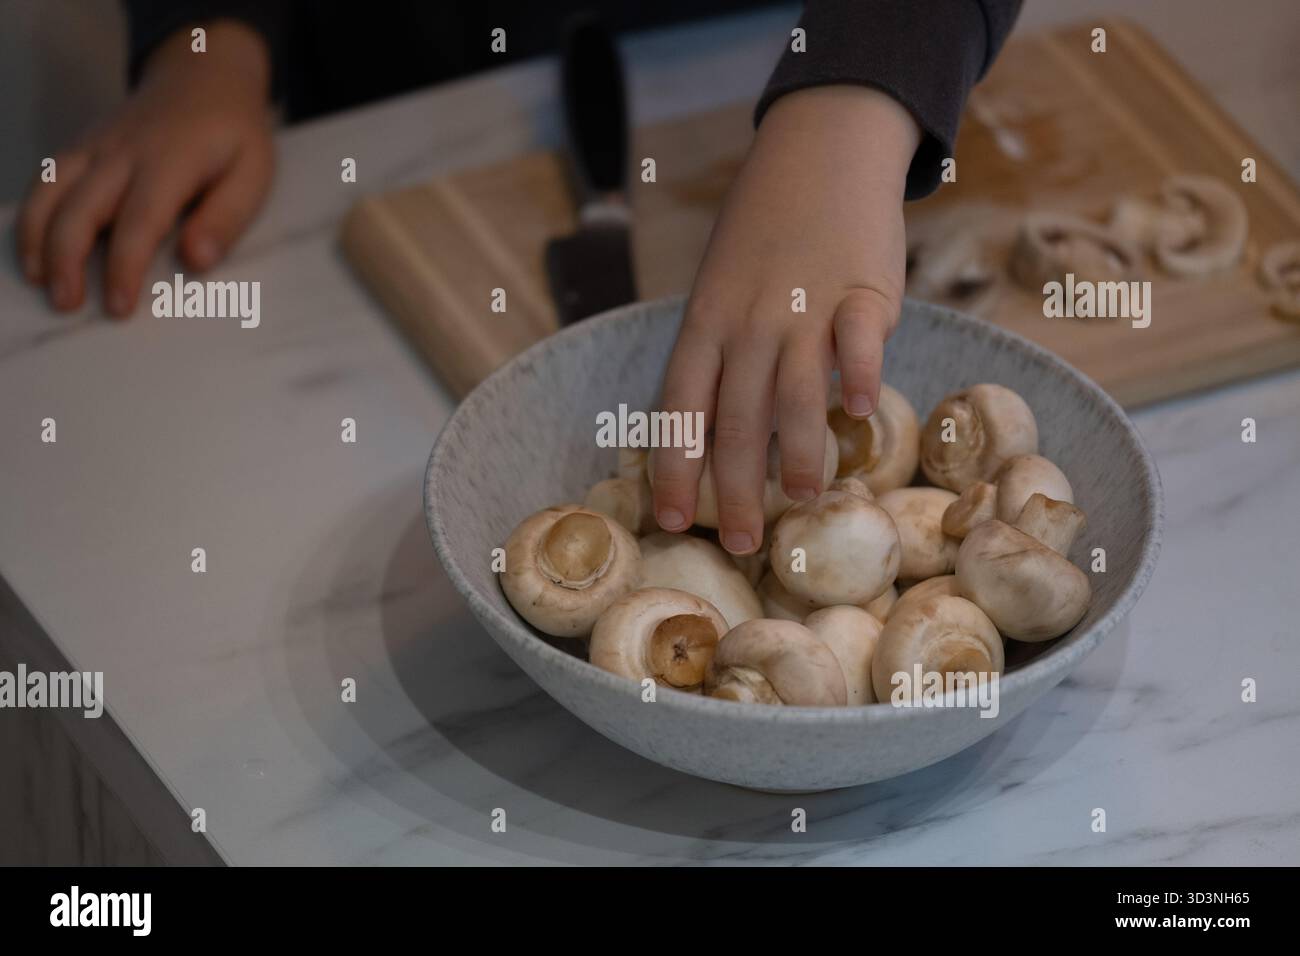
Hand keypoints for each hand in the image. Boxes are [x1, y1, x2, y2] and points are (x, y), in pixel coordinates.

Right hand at [16, 20, 274, 315]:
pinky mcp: (81, 145)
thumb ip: (226, 219)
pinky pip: (45, 177)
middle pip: (81, 206)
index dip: (125, 266)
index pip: (140, 220)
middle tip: (66, 304)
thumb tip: (196, 261)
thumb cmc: (234, 136)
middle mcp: (123, 151)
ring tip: (40, 282)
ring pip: (50, 189)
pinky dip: (31, 212)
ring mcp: (96, 145)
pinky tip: (32, 249)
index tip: (118, 307)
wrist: (205, 76)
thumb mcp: (252, 175)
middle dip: (67, 258)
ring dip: (37, 237)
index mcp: (170, 161)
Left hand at [651, 85, 920, 553]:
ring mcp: (803, 306)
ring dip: (798, 454)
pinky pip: (857, 341)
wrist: (819, 151)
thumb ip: (721, 355)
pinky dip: (857, 374)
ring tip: (801, 499)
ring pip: (795, 394)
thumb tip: (720, 433)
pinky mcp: (861, 291)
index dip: (674, 467)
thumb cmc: (764, 233)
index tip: (671, 519)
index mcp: (706, 322)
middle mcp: (748, 321)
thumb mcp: (721, 287)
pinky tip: (857, 412)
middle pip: (738, 420)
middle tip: (742, 543)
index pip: (681, 407)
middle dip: (735, 489)